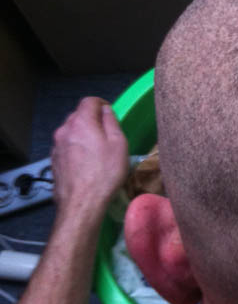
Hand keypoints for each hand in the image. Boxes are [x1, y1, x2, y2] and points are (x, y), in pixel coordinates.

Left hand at [51, 97, 128, 214]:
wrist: (82, 202)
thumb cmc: (105, 172)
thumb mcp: (118, 144)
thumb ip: (111, 122)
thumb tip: (105, 111)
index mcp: (81, 122)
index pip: (89, 101)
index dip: (101, 104)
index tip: (110, 114)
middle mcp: (64, 130)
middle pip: (78, 115)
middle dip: (92, 119)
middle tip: (107, 134)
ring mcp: (56, 146)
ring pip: (71, 131)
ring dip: (83, 134)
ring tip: (97, 150)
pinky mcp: (53, 161)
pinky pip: (66, 146)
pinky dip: (76, 148)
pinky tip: (86, 163)